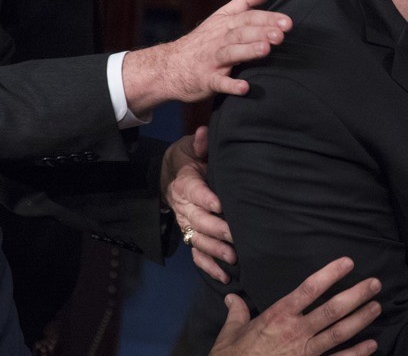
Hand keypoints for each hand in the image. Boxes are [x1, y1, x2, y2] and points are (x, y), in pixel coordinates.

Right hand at [123, 0, 291, 116]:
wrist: (170, 65)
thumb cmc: (205, 39)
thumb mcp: (224, 15)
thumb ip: (248, 0)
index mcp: (226, 23)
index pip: (249, 17)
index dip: (268, 19)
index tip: (288, 22)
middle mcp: (219, 39)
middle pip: (241, 33)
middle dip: (260, 33)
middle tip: (279, 35)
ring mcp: (211, 59)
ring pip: (230, 53)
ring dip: (247, 51)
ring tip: (265, 50)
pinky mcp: (206, 79)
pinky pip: (218, 82)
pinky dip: (230, 85)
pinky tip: (244, 88)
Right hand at [162, 126, 235, 282]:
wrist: (168, 175)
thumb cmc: (187, 159)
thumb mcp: (190, 146)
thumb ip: (199, 143)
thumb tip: (204, 134)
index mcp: (184, 183)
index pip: (194, 191)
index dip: (206, 198)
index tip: (220, 204)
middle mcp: (183, 207)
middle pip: (197, 220)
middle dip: (216, 229)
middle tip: (234, 236)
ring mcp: (186, 224)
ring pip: (197, 240)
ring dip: (214, 250)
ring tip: (232, 258)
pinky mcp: (190, 235)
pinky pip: (197, 254)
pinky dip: (208, 266)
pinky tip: (224, 277)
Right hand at [210, 258, 380, 355]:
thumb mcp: (230, 334)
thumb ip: (236, 312)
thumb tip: (232, 297)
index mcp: (278, 316)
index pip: (309, 289)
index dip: (331, 274)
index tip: (349, 262)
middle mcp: (295, 331)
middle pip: (332, 309)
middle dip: (357, 295)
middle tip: (375, 283)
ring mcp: (305, 352)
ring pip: (339, 333)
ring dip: (361, 319)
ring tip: (377, 306)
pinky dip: (356, 353)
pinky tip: (372, 345)